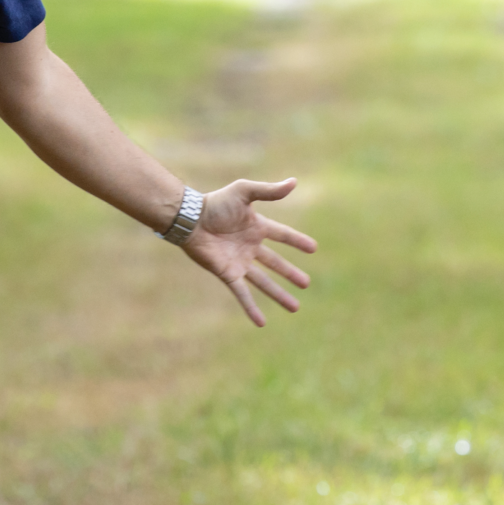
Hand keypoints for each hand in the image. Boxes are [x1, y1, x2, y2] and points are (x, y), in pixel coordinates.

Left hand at [182, 178, 316, 326]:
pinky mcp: (228, 274)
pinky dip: (251, 308)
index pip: (282, 235)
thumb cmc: (215, 203)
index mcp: (256, 226)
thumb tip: (294, 182)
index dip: (297, 241)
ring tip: (295, 307)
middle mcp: (250, 246)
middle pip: (275, 263)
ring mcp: (240, 262)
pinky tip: (261, 323)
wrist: (190, 219)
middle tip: (306, 284)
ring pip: (264, 282)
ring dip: (278, 294)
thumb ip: (269, 191)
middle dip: (291, 274)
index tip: (313, 248)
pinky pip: (242, 293)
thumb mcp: (244, 192)